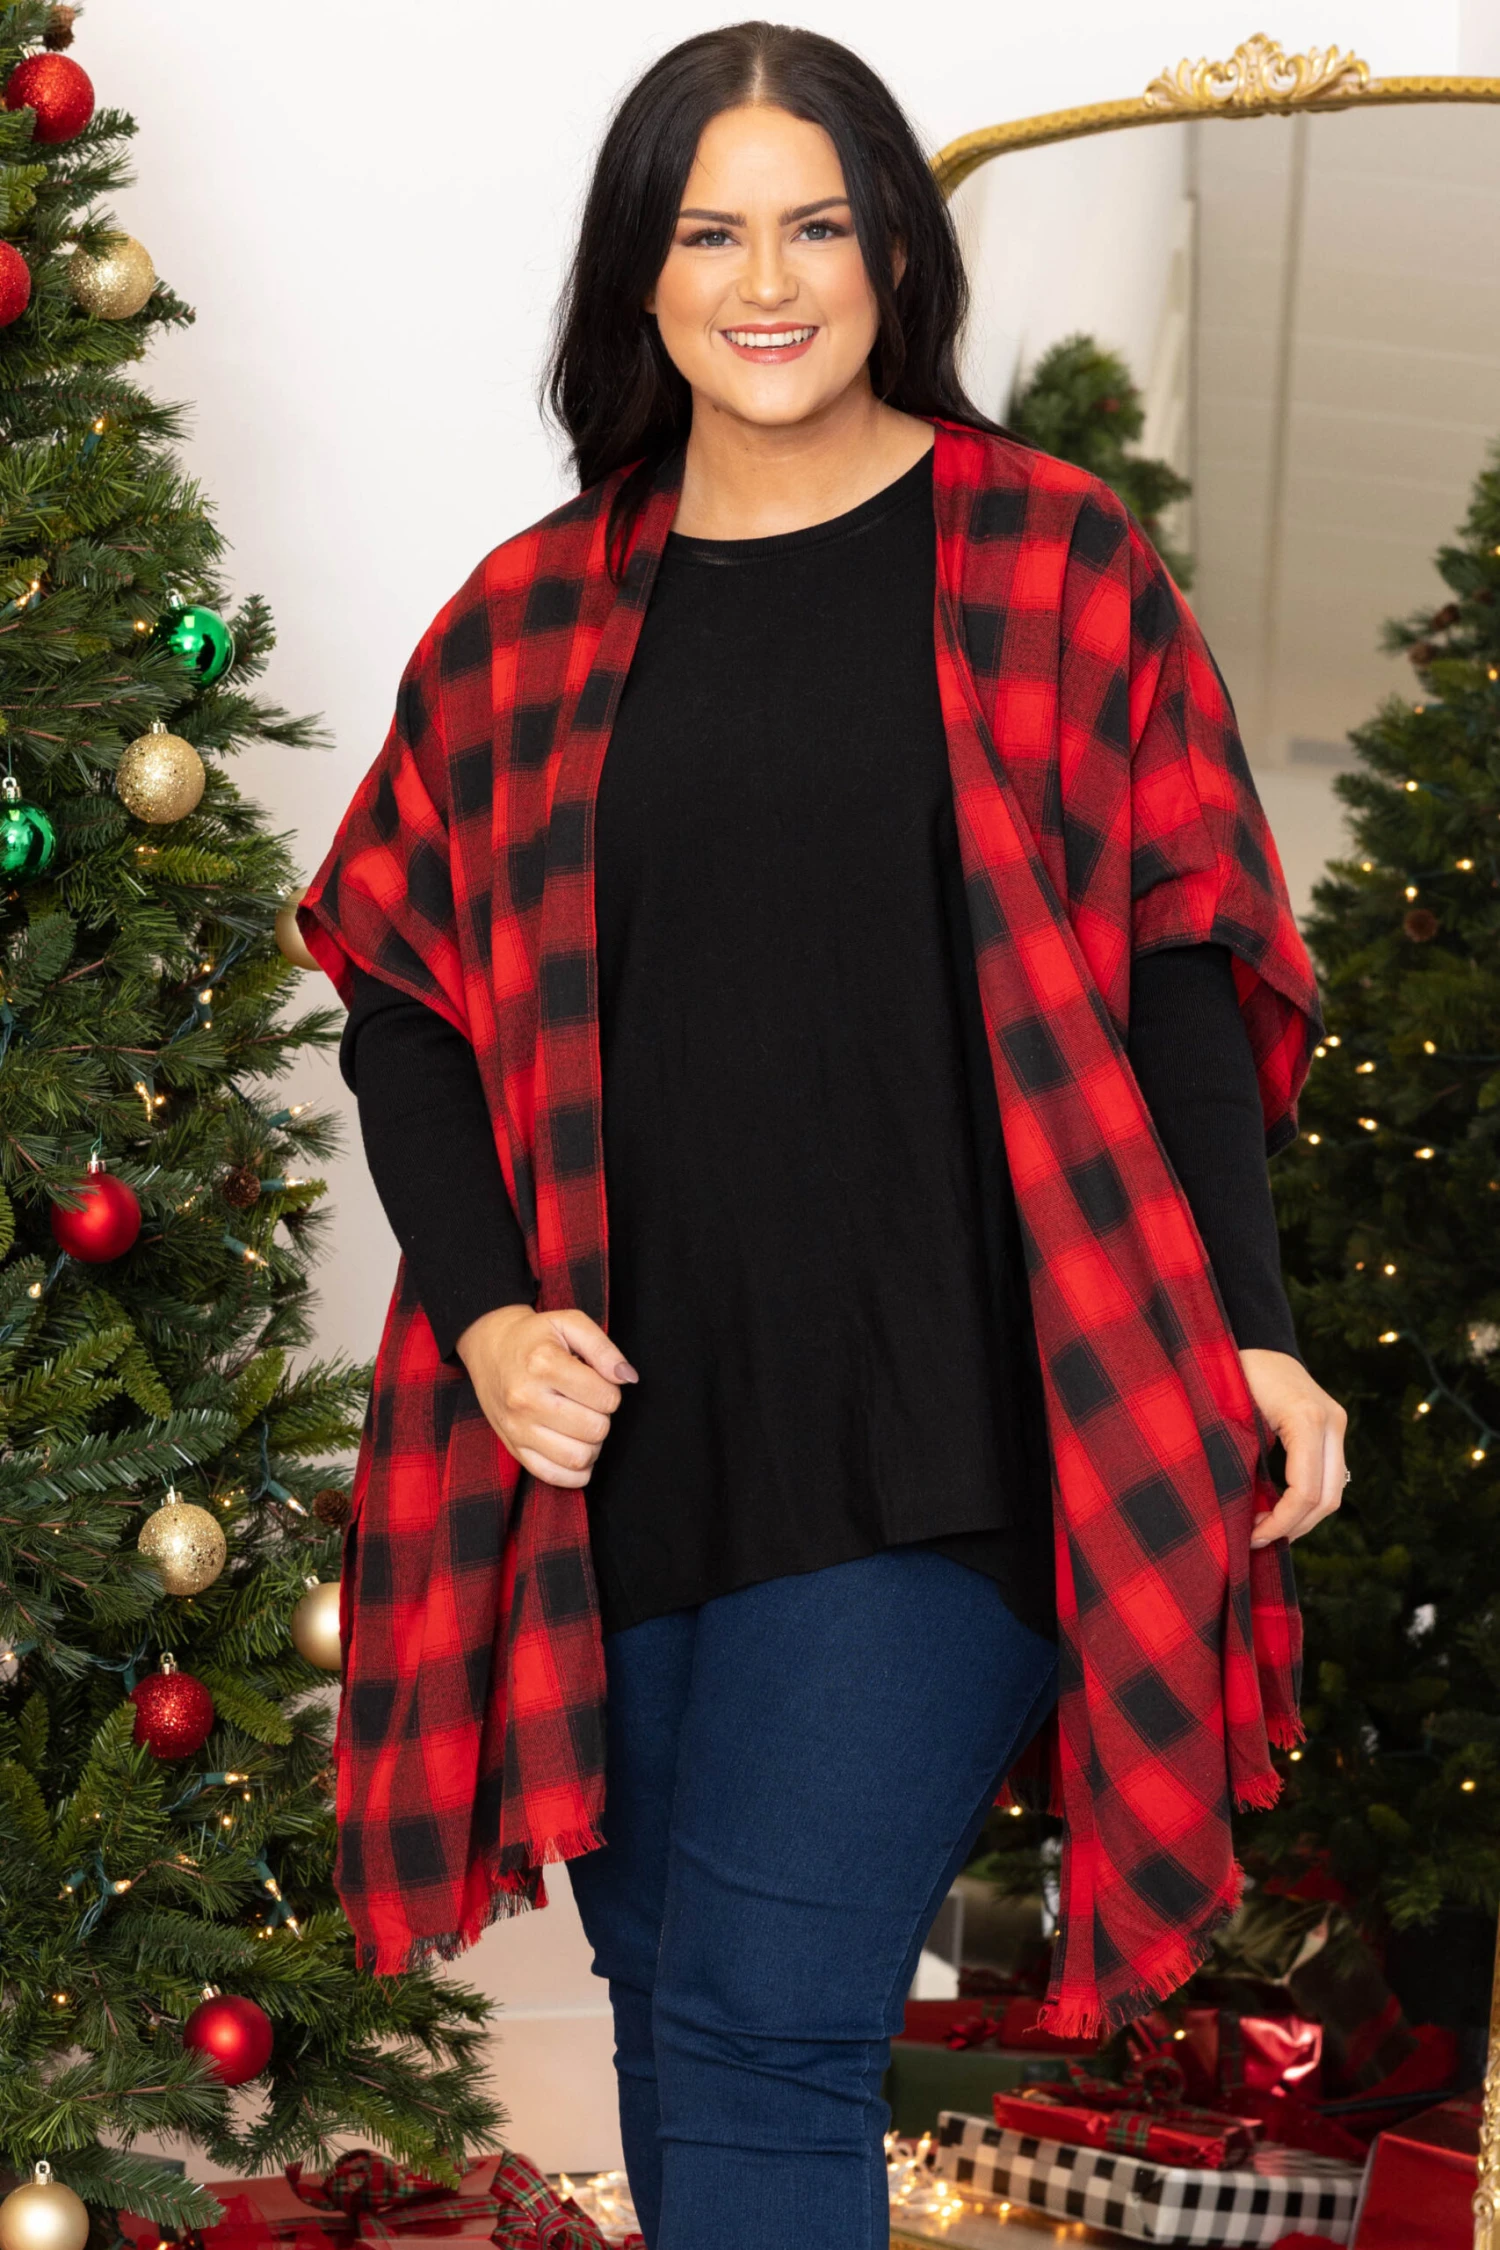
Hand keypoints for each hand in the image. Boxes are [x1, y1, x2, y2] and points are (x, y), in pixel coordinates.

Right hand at [456, 1303, 637, 1487]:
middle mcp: (526, 1399)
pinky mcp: (513, 1448)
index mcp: (543, 1364)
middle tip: (589, 1402)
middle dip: (602, 1417)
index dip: (611, 1391)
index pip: (606, 1397)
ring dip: (592, 1445)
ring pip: (579, 1457)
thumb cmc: (535, 1336)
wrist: (490, 1347)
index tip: (596, 1382)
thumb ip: (604, 1348)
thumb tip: (628, 1378)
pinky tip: (576, 1448)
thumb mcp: (570, 1324)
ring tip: (583, 1424)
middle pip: (595, 1429)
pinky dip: (575, 1471)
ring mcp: (517, 1428)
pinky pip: (554, 1476)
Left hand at [1239, 1347, 1347, 1547]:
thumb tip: (1240, 1514)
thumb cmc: (1231, 1371)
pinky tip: (1278, 1511)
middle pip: (1327, 1499)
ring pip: (1333, 1492)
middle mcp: (1331, 1422)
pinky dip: (1307, 1500)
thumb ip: (1242, 1459)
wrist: (1253, 1338)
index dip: (1280, 1523)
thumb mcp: (1232, 1415)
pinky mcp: (1332, 1428)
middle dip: (1293, 1528)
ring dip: (1302, 1519)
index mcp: (1306, 1418)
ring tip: (1266, 1530)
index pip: (1305, 1491)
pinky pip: (1328, 1476)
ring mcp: (1336, 1424)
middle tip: (1257, 1541)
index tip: (1251, 1537)